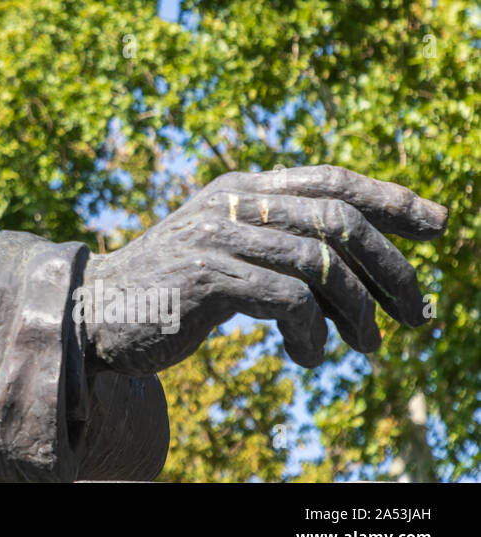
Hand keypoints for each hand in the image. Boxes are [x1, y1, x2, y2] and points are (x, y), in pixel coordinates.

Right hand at [81, 166, 447, 376]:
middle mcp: (232, 202)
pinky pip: (288, 300)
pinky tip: (309, 357)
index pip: (330, 179)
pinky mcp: (207, 276)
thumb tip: (362, 278)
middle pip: (339, 219)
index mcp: (241, 189)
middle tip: (418, 315)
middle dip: (392, 269)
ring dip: (358, 313)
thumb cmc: (171, 291)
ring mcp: (217, 236)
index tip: (439, 224)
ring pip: (321, 262)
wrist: (97, 313)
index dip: (391, 198)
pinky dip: (312, 335)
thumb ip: (280, 247)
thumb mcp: (229, 255)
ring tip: (368, 349)